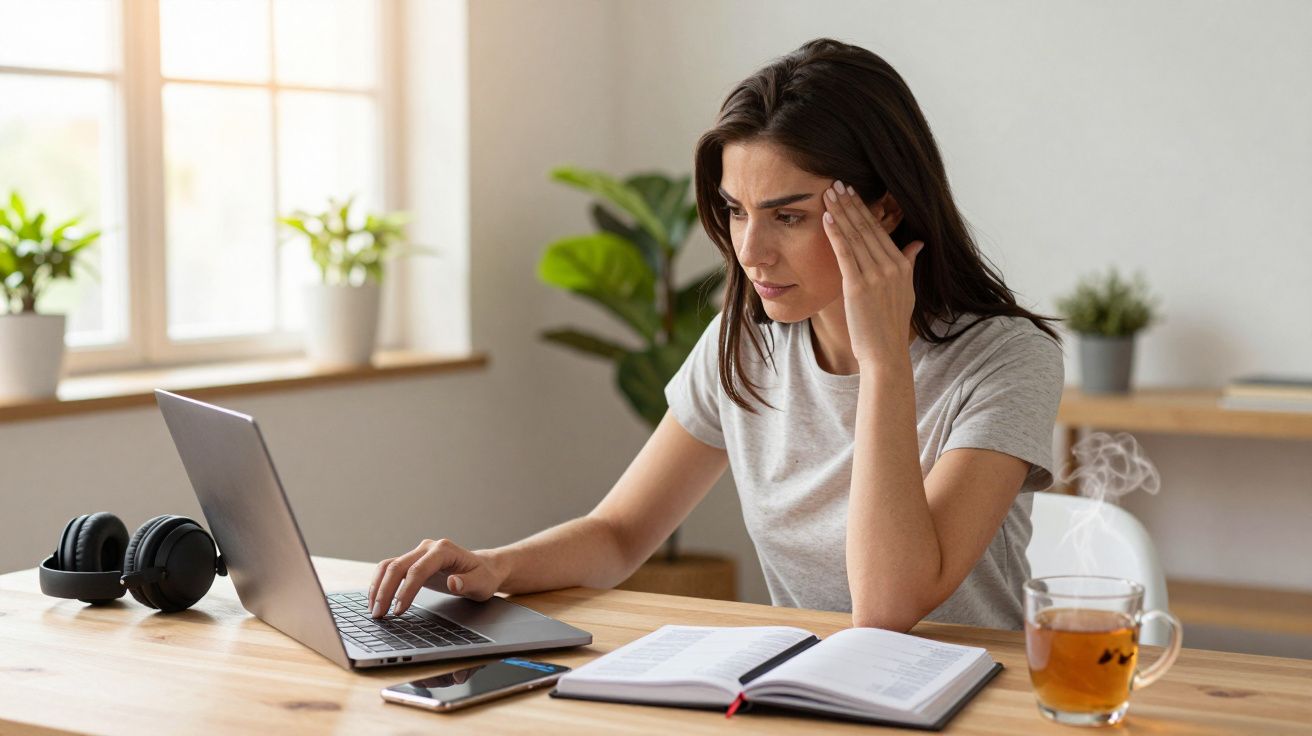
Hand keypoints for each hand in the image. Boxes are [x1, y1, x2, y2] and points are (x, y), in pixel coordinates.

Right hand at [366, 538, 504, 617]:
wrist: (483, 568)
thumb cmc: (483, 576)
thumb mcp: (482, 583)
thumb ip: (468, 583)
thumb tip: (453, 582)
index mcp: (444, 550)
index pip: (418, 569)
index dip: (406, 590)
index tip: (399, 610)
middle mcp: (427, 548)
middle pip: (398, 566)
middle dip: (385, 591)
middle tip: (379, 615)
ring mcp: (418, 553)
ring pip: (389, 566)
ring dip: (378, 587)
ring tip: (374, 610)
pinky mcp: (412, 562)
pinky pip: (390, 569)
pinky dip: (380, 584)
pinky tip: (376, 601)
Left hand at [821, 180, 924, 367]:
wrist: (885, 352)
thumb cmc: (891, 324)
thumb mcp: (906, 290)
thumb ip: (909, 263)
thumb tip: (917, 244)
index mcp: (902, 264)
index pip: (879, 229)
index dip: (864, 208)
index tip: (852, 191)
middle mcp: (891, 266)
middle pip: (867, 227)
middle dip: (850, 203)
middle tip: (836, 182)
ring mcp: (875, 275)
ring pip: (855, 236)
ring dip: (840, 211)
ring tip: (828, 192)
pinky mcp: (858, 286)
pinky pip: (845, 254)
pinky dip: (836, 233)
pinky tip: (827, 217)